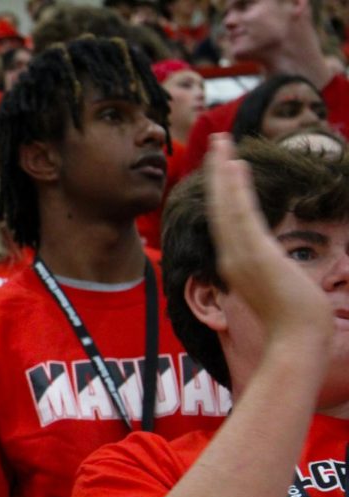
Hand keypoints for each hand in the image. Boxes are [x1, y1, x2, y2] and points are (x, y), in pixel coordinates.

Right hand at [205, 135, 332, 345]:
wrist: (296, 339)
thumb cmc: (292, 321)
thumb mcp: (277, 289)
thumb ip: (270, 272)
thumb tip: (274, 265)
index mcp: (236, 264)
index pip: (226, 221)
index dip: (222, 192)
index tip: (225, 168)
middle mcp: (232, 256)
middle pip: (219, 207)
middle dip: (217, 172)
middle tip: (216, 141)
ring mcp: (241, 255)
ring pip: (226, 206)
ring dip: (223, 171)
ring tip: (222, 143)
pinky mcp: (255, 253)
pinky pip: (240, 214)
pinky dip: (235, 190)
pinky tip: (236, 166)